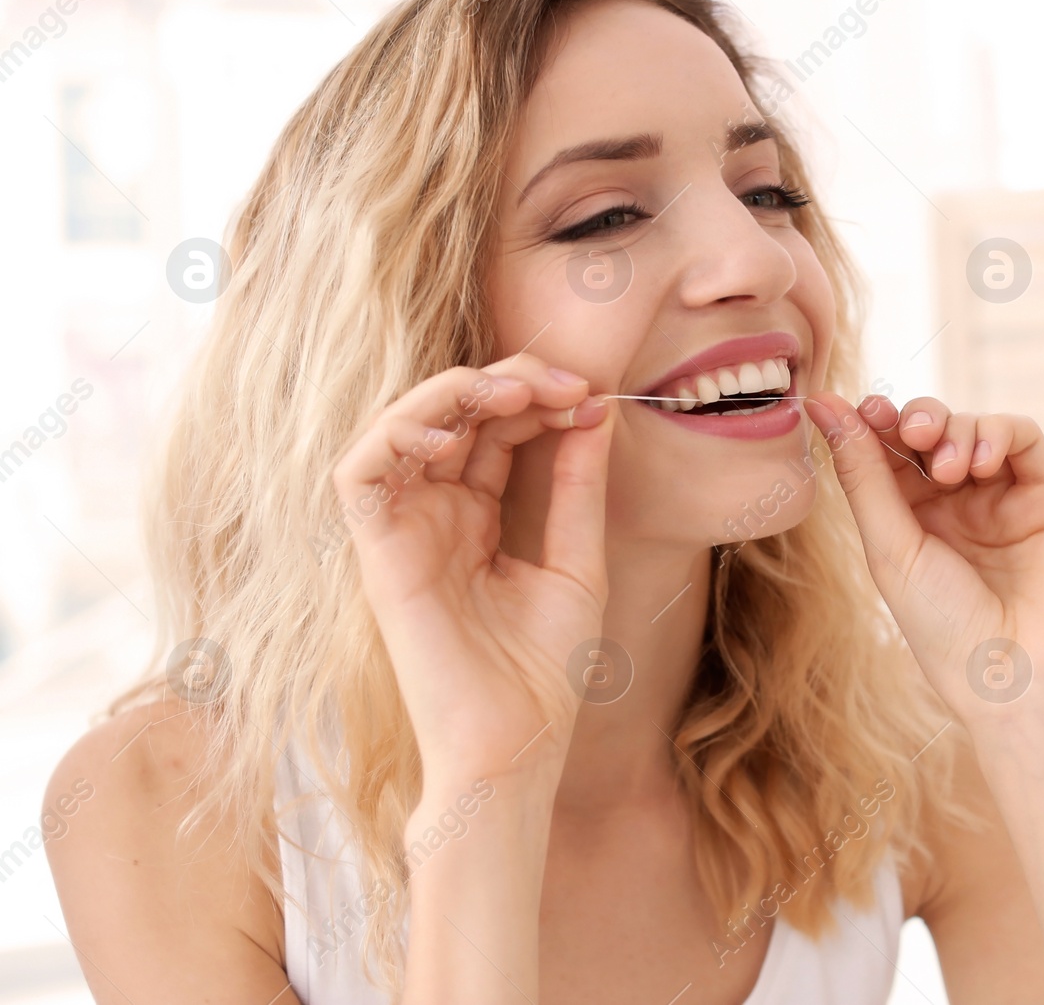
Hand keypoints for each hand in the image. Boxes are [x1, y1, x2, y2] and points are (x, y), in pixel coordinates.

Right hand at [332, 352, 612, 785]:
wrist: (515, 747)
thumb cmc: (543, 672)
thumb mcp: (577, 563)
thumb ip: (578, 488)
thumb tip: (596, 409)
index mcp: (479, 518)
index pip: (496, 430)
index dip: (538, 400)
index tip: (593, 396)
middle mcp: (435, 516)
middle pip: (453, 416)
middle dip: (509, 383)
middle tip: (567, 385)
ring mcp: (403, 532)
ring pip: (400, 426)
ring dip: (453, 393)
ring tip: (515, 395)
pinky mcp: (376, 554)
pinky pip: (359, 473)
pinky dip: (395, 434)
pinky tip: (452, 433)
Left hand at [803, 393, 1043, 718]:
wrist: (1023, 678)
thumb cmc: (947, 629)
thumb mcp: (891, 549)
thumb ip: (862, 474)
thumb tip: (820, 403)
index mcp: (910, 523)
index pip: (887, 453)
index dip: (874, 423)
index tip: (860, 407)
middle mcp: (955, 507)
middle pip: (930, 432)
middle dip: (917, 418)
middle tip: (910, 431)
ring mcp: (1002, 498)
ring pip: (974, 427)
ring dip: (957, 429)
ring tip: (951, 469)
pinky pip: (1023, 437)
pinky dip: (999, 431)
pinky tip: (983, 461)